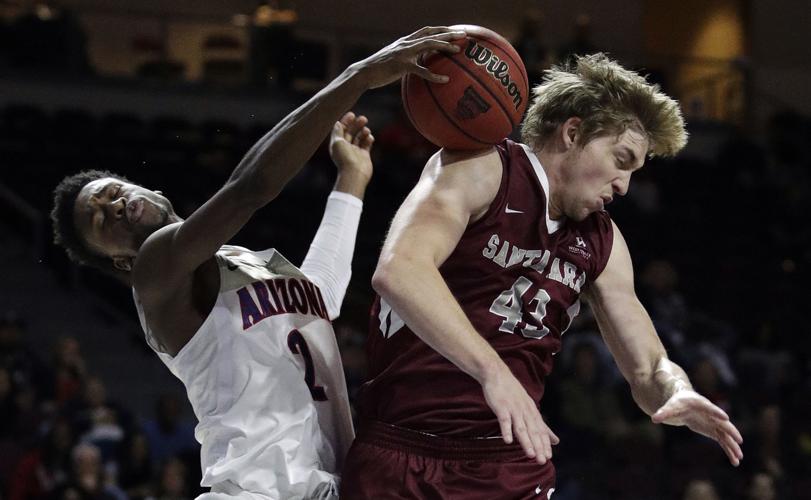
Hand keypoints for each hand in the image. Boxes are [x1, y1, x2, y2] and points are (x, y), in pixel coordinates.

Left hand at [330, 112, 373, 197]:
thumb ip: (337, 132)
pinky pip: (367, 144)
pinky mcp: (364, 155)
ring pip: (360, 137)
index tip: (352, 114)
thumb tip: (337, 123)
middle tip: (364, 118)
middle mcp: (346, 147)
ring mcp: (355, 151)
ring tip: (367, 130)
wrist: (354, 174)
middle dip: (357, 124)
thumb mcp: (337, 142)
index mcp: (338, 143)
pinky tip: (370, 138)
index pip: (341, 129)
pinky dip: (369, 139)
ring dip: (363, 131)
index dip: (346, 121)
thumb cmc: (345, 158)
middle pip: (351, 132)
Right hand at [352, 26, 466, 88]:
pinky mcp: (402, 66)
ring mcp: (404, 53)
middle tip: (464, 35)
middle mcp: (406, 43)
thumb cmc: (378, 70)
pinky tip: (445, 80)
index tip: (454, 31)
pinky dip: (435, 75)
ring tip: (459, 50)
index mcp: (405, 42)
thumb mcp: (393, 60)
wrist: (364, 73)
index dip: (441, 30)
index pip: (426, 31)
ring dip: (445, 46)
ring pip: (428, 45)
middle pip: (431, 34)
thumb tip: (418, 65)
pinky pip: (422, 70)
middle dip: (448, 33)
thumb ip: (406, 59)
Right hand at [481, 364, 558, 463]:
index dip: (544, 443)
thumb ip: (541, 425)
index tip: (548, 457)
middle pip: (533, 431)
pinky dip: (506, 430)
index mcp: (532, 412)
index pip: (541, 430)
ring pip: (520, 427)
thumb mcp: (529, 406)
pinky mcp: (501, 407)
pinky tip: (508, 441)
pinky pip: (504, 420)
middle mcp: (525, 411)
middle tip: (542, 460)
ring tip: (530, 454)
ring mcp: (513, 409)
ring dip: (526, 441)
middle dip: (538, 446)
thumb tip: (555, 440)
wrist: (497, 374)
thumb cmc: (512, 392)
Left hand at [652, 389, 743, 465]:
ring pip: (726, 434)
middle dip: (731, 431)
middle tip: (738, 440)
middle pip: (723, 423)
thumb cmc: (677, 403)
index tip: (725, 417)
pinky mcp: (714, 430)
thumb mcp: (670, 407)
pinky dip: (729, 450)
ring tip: (739, 457)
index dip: (716, 412)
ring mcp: (714, 423)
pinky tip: (735, 461)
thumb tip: (654, 418)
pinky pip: (724, 441)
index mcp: (701, 404)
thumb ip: (664, 412)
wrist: (684, 404)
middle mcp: (711, 414)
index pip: (710, 408)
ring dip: (733, 445)